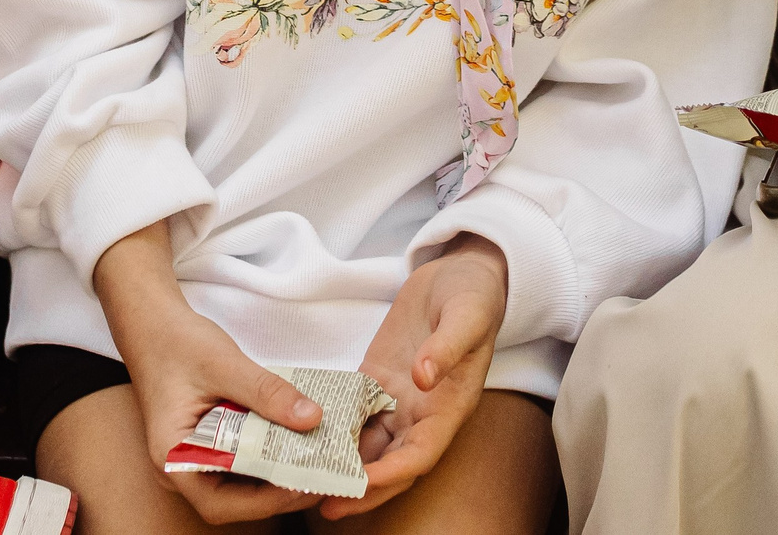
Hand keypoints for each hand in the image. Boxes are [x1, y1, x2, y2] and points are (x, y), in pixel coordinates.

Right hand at [95, 225, 323, 524]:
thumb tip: (313, 418)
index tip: (307, 484)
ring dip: (278, 475)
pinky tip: (298, 440)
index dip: (266, 502)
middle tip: (325, 475)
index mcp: (172, 458)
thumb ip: (267, 392)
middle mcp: (181, 468)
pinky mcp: (208, 444)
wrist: (154, 324)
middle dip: (280, 493)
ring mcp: (194, 458)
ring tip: (319, 459)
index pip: (221, 502)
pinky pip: (241, 460)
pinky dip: (270, 455)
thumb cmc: (177, 343)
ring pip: (240, 482)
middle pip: (234, 500)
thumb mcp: (224, 364)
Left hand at [326, 234, 508, 518]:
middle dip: (362, 487)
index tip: (362, 484)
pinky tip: (303, 435)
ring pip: (368, 443)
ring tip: (306, 478)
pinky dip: (332, 428)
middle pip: (391, 462)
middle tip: (326, 503)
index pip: (420, 454)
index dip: (392, 473)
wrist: (463, 273)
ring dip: (342, 464)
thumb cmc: (474, 296)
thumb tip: (424, 377)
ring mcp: (398, 397)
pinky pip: (353, 411)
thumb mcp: (468, 314)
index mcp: (449, 406)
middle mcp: (422, 412)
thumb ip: (447, 347)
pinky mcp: (377, 378)